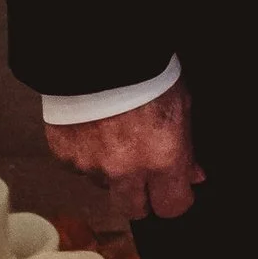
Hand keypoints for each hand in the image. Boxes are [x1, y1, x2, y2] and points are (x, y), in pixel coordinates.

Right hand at [43, 80, 202, 220]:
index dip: (174, 198)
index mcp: (162, 158)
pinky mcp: (64, 154)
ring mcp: (91, 165)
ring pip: (103, 185)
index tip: (174, 189)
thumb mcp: (181, 104)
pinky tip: (91, 127)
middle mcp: (126, 169)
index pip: (172, 207)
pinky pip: (77, 166)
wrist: (96, 47)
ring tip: (114, 135)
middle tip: (142, 172)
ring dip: (110, 171)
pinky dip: (85, 153)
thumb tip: (193, 175)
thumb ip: (186, 146)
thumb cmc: (144, 69)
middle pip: (134, 210)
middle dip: (140, 197)